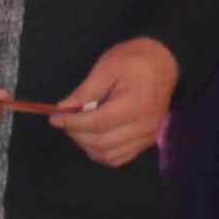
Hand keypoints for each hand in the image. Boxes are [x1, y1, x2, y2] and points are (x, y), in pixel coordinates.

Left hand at [53, 36, 178, 166]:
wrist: (164, 64)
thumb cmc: (134, 60)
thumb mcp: (106, 68)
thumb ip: (85, 92)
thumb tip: (63, 109)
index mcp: (136, 104)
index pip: (98, 123)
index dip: (73, 123)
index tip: (55, 118)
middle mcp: (145, 126)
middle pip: (102, 142)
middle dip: (77, 134)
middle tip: (65, 121)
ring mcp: (148, 137)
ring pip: (108, 155)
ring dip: (87, 145)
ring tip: (78, 128)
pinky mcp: (147, 142)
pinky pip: (119, 158)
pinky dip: (101, 152)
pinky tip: (92, 137)